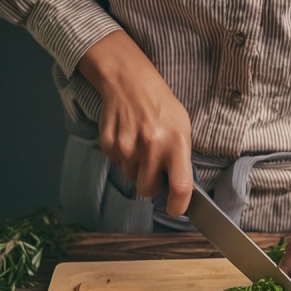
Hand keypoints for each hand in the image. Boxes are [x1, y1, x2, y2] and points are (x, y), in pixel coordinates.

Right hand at [78, 31, 192, 215]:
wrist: (130, 81)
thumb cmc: (161, 106)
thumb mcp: (182, 128)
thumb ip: (181, 158)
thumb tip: (180, 189)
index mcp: (176, 143)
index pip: (181, 187)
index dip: (178, 206)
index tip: (175, 209)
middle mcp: (152, 146)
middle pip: (147, 189)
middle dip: (150, 185)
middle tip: (152, 168)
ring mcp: (127, 145)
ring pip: (130, 177)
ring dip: (135, 166)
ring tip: (139, 142)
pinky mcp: (109, 143)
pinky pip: (116, 163)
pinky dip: (121, 155)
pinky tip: (127, 135)